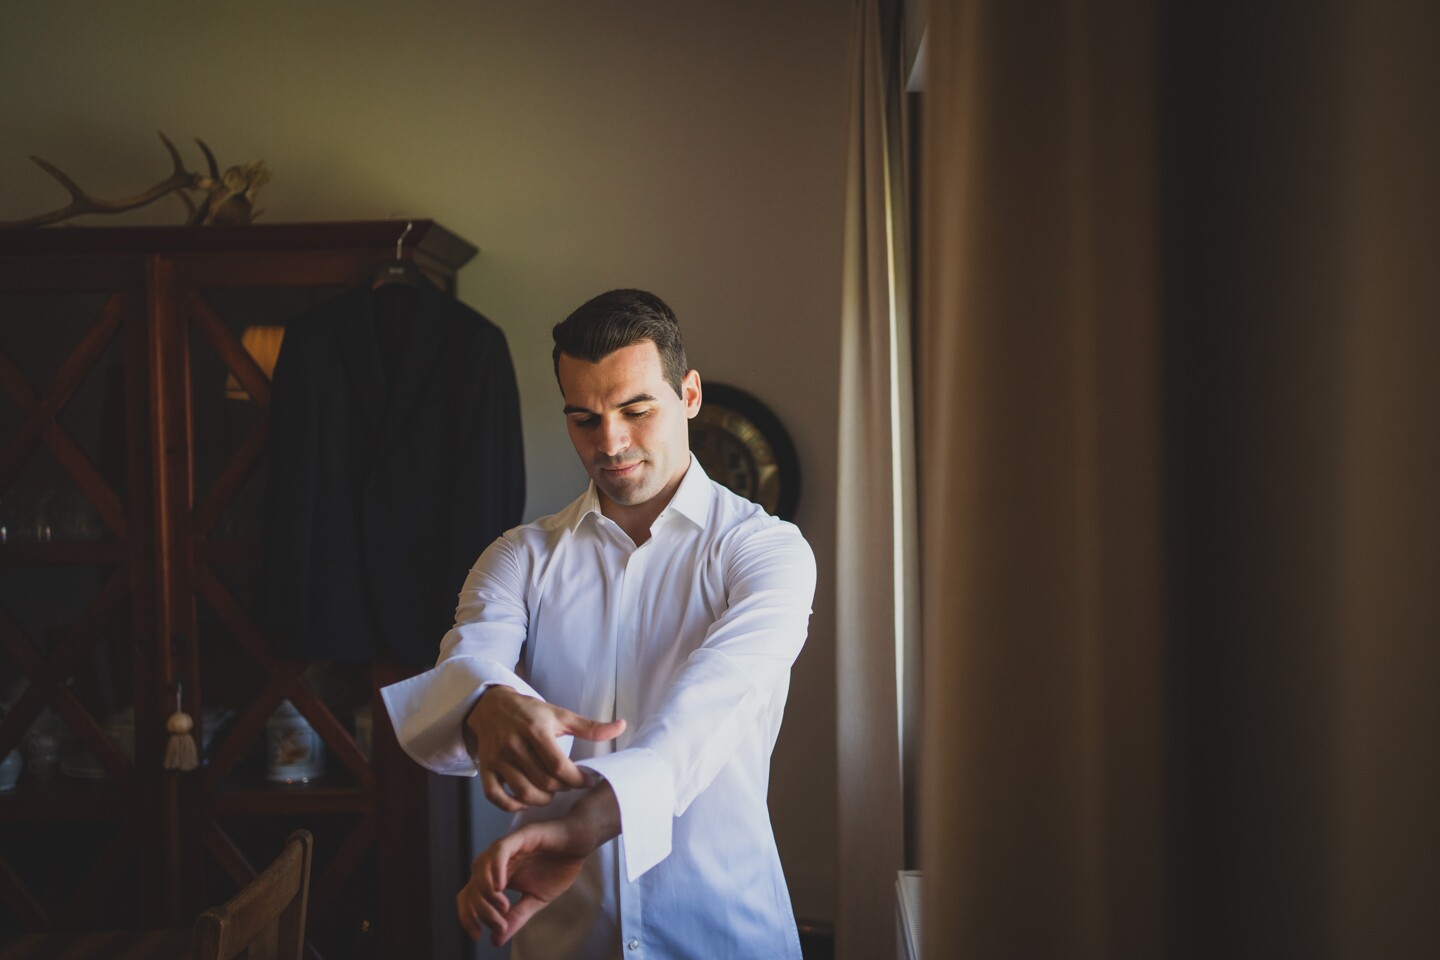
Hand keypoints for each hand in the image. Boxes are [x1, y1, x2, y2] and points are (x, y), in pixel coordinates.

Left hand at [457, 782, 621, 945]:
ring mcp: (506, 848)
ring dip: (487, 892)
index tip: (478, 935)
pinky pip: (499, 851)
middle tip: (500, 925)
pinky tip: (501, 886)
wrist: (579, 846)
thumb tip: (496, 940)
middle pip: (472, 886)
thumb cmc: (557, 868)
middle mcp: (495, 863)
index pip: (469, 896)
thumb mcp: (536, 900)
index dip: (467, 916)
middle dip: (482, 911)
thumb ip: (516, 917)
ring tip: (504, 907)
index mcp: (496, 877)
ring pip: (480, 869)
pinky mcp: (519, 837)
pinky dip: (495, 868)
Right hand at [464, 685, 625, 811]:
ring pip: (523, 793)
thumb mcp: (561, 715)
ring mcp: (498, 758)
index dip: (577, 780)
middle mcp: (514, 745)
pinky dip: (512, 805)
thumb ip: (590, 727)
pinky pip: (496, 797)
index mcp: (536, 731)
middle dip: (562, 789)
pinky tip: (526, 800)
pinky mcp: (485, 768)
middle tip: (569, 784)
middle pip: (544, 783)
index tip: (587, 780)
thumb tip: (621, 726)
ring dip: (542, 800)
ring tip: (551, 792)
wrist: (492, 706)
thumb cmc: (531, 712)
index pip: (559, 767)